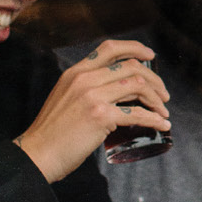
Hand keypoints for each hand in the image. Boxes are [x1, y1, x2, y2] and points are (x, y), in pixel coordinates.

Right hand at [15, 41, 169, 183]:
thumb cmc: (53, 132)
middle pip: (131, 67)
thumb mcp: (66, 97)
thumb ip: (86, 88)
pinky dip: (154, 119)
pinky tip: (162, 125)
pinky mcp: (100, 116)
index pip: (110, 48)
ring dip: (156, 99)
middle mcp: (85, 79)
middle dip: (154, 80)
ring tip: (163, 111)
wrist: (38, 153)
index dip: (134, 48)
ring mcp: (93, 96)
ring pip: (138, 86)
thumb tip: (117, 91)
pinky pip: (137, 113)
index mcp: (76, 72)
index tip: (150, 56)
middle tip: (164, 94)